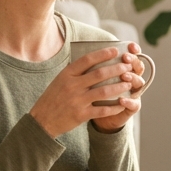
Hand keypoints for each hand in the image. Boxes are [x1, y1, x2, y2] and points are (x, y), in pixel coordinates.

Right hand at [30, 44, 145, 137]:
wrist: (42, 120)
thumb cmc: (52, 98)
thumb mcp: (60, 80)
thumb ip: (74, 72)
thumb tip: (93, 60)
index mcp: (66, 74)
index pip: (87, 60)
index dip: (103, 54)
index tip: (115, 50)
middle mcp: (72, 86)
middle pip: (99, 74)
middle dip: (117, 69)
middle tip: (128, 66)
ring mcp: (77, 101)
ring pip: (104, 91)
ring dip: (119, 86)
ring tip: (129, 83)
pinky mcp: (81, 115)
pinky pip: (102, 110)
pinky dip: (114, 107)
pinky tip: (123, 103)